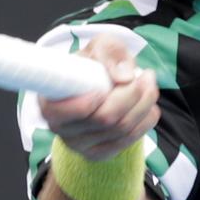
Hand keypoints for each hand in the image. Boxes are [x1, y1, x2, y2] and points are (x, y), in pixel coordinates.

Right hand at [37, 33, 159, 161]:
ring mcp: (79, 145)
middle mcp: (60, 128)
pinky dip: (145, 121)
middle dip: (133, 94)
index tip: (113, 81)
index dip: (88, 101)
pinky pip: (129, 141)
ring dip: (145, 105)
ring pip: (121, 130)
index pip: (63, 112)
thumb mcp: (100, 46)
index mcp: (49, 102)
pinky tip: (149, 105)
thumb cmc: (94, 64)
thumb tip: (124, 77)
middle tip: (147, 75)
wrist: (98, 84)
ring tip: (150, 84)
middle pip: (104, 119)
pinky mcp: (99, 153)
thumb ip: (109, 52)